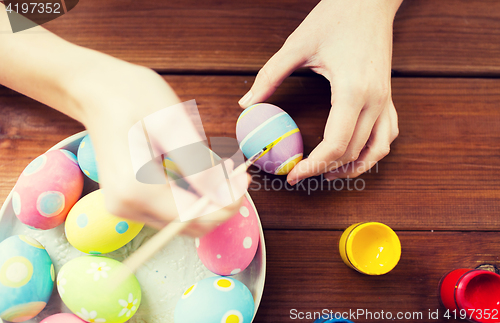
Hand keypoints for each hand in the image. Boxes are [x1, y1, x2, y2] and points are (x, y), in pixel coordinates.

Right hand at [69, 60, 247, 235]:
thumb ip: (198, 166)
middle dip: (219, 203)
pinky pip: (169, 211)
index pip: (193, 216)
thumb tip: (226, 196)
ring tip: (221, 170)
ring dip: (206, 201)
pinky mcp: (127, 202)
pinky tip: (200, 173)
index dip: (227, 203)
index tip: (244, 178)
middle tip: (236, 173)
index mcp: (135, 189)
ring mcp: (124, 207)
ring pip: (181, 221)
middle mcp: (126, 206)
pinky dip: (191, 197)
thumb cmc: (132, 96)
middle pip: (188, 225)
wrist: (96, 91)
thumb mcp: (172, 124)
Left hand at [238, 0, 400, 184]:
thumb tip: (246, 103)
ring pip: (377, 149)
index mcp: (353, 90)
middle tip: (299, 174)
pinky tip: (355, 154)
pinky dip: (373, 152)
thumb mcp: (297, 45)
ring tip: (328, 174)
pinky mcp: (388, 95)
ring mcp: (385, 99)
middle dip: (324, 169)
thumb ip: (270, 76)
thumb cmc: (336, 17)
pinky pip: (388, 134)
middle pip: (352, 151)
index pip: (336, 144)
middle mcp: (375, 100)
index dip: (313, 165)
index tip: (292, 175)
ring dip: (354, 167)